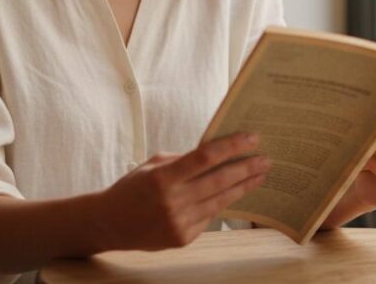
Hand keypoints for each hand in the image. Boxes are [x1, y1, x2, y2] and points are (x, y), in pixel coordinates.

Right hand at [91, 133, 270, 250]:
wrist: (108, 224)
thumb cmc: (132, 188)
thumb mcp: (152, 166)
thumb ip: (182, 160)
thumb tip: (216, 154)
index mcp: (162, 177)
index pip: (205, 157)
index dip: (231, 147)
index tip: (252, 138)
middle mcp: (172, 201)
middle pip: (219, 181)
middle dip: (247, 168)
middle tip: (266, 159)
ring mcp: (179, 222)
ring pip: (220, 201)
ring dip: (243, 187)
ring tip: (259, 175)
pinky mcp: (183, 238)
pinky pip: (209, 217)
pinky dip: (221, 203)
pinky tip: (235, 193)